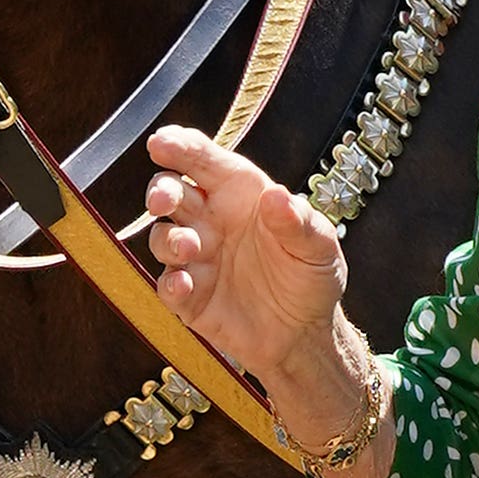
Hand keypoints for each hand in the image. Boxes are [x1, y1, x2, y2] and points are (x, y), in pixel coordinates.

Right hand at [146, 126, 346, 380]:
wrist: (306, 333)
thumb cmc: (311, 276)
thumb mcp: (318, 246)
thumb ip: (298, 222)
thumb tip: (277, 196)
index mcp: (240, 193)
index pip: (203, 160)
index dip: (179, 146)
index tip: (160, 143)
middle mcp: (211, 219)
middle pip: (171, 192)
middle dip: (160, 190)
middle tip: (164, 199)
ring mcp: (198, 258)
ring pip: (163, 237)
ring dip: (168, 239)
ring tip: (189, 247)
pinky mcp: (191, 297)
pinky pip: (168, 285)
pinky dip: (170, 283)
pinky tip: (184, 284)